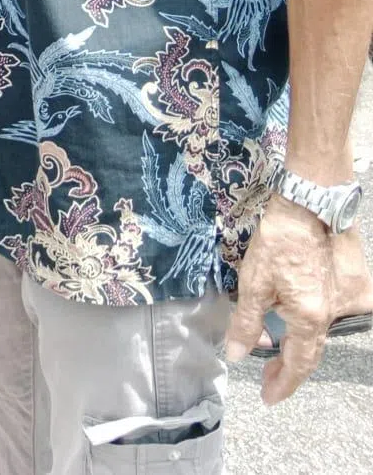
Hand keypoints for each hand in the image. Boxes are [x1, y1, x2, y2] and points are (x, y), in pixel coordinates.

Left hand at [227, 196, 338, 404]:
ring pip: (325, 327)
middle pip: (314, 348)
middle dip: (290, 363)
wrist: (312, 203)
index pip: (299, 363)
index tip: (270, 396)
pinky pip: (339, 307)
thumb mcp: (253, 282)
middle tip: (270, 374)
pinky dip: (318, 311)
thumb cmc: (278, 241)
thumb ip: (247, 322)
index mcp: (311, 317)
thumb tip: (239, 355)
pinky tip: (303, 304)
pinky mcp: (361, 283)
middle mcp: (338, 313)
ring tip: (278, 339)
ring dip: (302, 335)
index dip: (284, 382)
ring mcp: (355, 298)